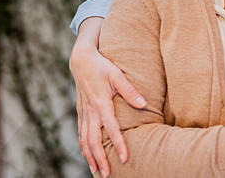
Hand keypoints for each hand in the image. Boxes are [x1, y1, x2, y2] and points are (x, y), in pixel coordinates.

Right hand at [70, 17, 146, 176]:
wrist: (81, 59)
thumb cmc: (101, 65)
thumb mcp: (117, 75)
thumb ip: (130, 91)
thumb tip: (144, 104)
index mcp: (101, 103)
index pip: (111, 129)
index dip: (118, 144)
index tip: (124, 158)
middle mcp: (90, 110)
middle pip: (93, 140)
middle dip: (100, 159)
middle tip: (107, 174)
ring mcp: (84, 111)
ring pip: (84, 139)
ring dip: (90, 156)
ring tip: (96, 171)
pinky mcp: (80, 110)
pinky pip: (80, 132)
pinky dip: (83, 145)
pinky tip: (87, 155)